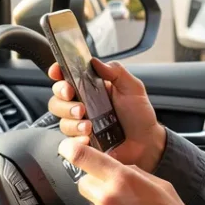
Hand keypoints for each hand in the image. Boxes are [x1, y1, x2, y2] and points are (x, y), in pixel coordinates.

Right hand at [48, 59, 166, 172]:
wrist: (147, 142)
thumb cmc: (139, 114)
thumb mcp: (132, 87)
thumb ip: (115, 71)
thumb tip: (95, 61)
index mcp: (91, 88)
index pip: (67, 77)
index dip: (58, 73)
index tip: (57, 72)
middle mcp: (82, 104)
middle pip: (57, 99)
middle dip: (63, 101)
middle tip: (79, 106)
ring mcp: (81, 124)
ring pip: (61, 121)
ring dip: (71, 122)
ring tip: (88, 125)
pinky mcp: (83, 142)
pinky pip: (69, 141)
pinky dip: (76, 139)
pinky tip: (88, 138)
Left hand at [59, 136, 204, 204]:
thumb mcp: (163, 187)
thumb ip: (136, 174)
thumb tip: (119, 168)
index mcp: (124, 180)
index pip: (85, 158)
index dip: (72, 150)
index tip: (67, 148)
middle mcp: (107, 200)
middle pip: (84, 184)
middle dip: (96, 186)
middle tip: (117, 197)